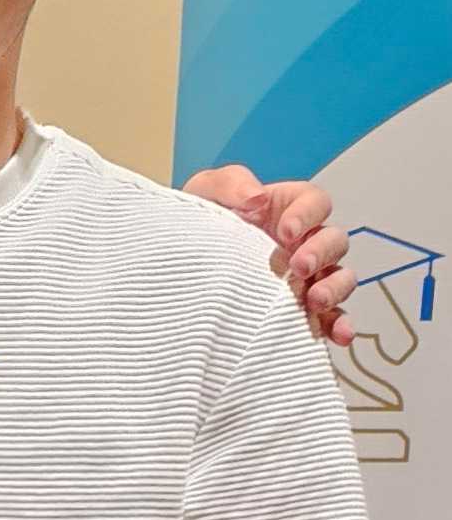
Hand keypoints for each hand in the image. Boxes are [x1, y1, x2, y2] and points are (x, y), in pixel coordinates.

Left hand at [182, 165, 351, 345]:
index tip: (287, 231)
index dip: (309, 214)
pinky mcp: (302, 311)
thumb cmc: (198, 227)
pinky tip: (337, 335)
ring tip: (314, 301)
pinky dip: (340, 325)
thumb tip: (257, 197)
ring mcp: (307, 278)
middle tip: (297, 266)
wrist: (179, 271)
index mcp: (287, 210)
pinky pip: (332, 318)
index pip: (316, 202)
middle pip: (334, 241)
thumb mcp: (204, 193)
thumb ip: (230, 183)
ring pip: (341, 278)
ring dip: (335, 288)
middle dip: (321, 253)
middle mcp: (304, 243)